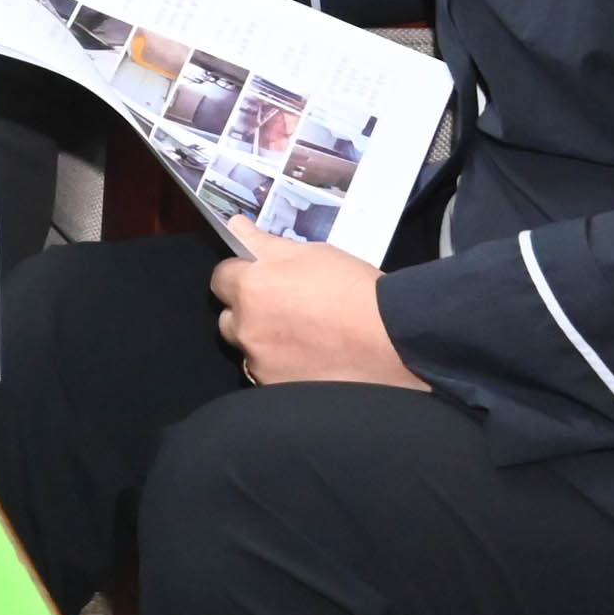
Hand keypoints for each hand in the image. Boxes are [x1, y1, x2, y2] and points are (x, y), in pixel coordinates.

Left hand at [210, 222, 424, 387]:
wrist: (393, 340)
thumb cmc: (353, 289)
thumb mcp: (311, 253)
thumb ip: (266, 245)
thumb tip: (236, 225)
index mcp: (251, 288)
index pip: (221, 277)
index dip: (240, 275)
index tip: (259, 276)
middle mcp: (246, 327)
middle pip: (228, 317)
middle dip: (246, 312)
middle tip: (281, 309)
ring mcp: (260, 362)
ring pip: (247, 348)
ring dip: (261, 341)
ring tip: (298, 338)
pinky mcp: (276, 388)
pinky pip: (267, 373)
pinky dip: (280, 367)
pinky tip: (308, 361)